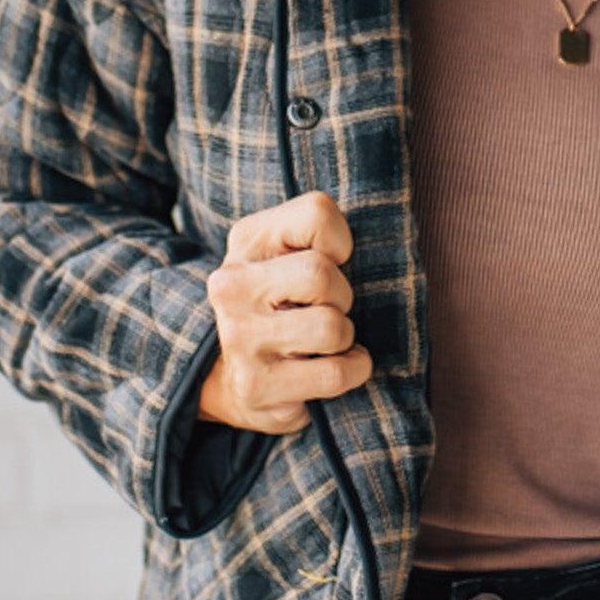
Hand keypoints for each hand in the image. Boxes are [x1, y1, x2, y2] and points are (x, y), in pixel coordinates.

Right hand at [198, 190, 373, 436]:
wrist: (234, 374)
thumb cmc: (284, 301)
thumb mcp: (292, 251)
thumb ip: (322, 232)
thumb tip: (367, 245)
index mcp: (247, 241)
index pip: (317, 213)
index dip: (341, 243)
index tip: (331, 263)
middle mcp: (232, 286)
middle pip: (321, 274)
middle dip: (342, 296)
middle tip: (327, 308)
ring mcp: (239, 337)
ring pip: (331, 327)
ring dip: (345, 336)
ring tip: (325, 341)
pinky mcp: (256, 385)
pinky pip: (334, 373)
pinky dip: (352, 369)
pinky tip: (333, 365)